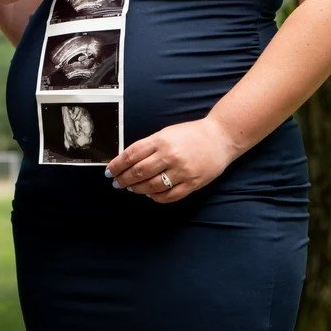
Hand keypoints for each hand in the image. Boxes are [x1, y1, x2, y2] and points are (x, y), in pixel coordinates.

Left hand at [106, 116, 236, 201]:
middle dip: (123, 180)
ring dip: (137, 189)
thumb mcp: (167, 133)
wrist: (221, 137)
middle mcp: (170, 156)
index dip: (117, 165)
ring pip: (151, 186)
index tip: (109, 171)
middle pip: (138, 173)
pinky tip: (150, 194)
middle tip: (117, 183)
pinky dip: (155, 197)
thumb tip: (127, 161)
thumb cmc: (191, 134)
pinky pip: (168, 196)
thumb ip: (148, 146)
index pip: (131, 155)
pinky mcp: (192, 183)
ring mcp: (182, 171)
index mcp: (161, 140)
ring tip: (131, 188)